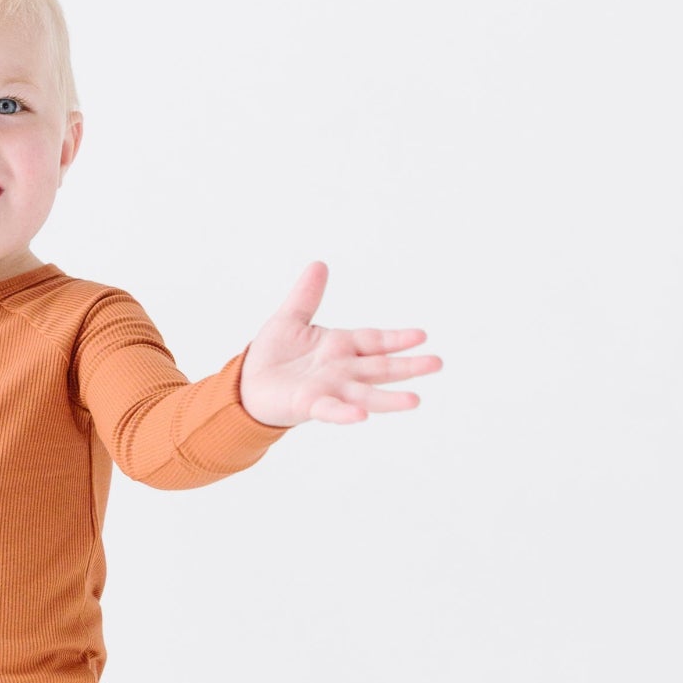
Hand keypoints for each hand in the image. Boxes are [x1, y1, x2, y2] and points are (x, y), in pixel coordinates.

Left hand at [239, 260, 441, 427]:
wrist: (245, 386)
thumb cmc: (271, 356)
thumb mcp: (290, 319)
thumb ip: (307, 296)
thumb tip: (319, 265)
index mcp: (340, 348)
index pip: (374, 341)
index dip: (397, 338)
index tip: (421, 336)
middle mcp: (340, 371)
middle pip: (379, 368)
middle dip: (408, 367)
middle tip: (437, 363)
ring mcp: (328, 390)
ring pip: (364, 394)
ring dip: (388, 399)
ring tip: (414, 400)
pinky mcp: (308, 405)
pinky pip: (329, 410)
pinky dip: (344, 413)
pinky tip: (361, 417)